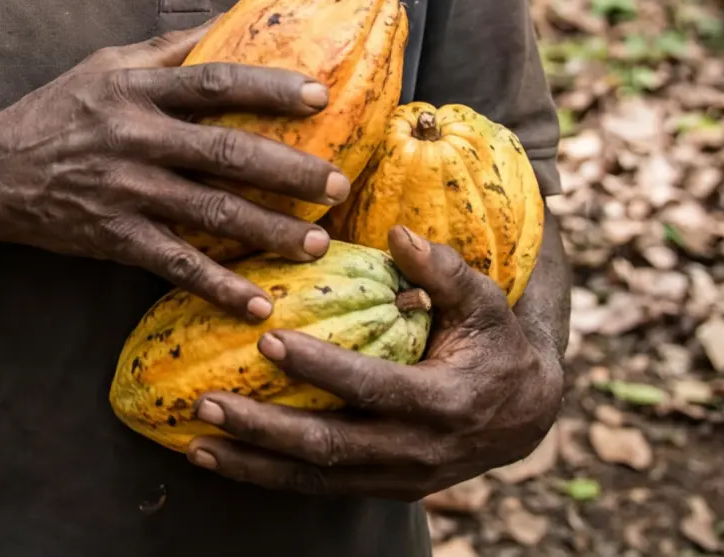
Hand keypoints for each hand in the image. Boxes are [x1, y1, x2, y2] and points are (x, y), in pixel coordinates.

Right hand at [0, 28, 346, 320]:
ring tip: (315, 241)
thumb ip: (169, 48)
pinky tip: (258, 302)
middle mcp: (133, 135)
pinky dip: (218, 285)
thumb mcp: (105, 65)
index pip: (212, 81)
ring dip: (268, 229)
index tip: (319, 94)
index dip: (268, 86)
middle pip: (223, 150)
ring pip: (210, 211)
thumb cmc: (57, 112)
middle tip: (338, 183)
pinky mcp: (115, 236)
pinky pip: (176, 263)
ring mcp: (125, 189)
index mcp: (134, 87)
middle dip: (287, 169)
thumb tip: (233, 16)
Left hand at [185, 226, 563, 497]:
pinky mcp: (381, 488)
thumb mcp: (486, 304)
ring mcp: (398, 478)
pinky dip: (266, 476)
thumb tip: (400, 235)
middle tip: (206, 403)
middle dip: (264, 430)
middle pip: (330, 447)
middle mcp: (418, 451)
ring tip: (196, 443)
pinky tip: (221, 458)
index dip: (321, 369)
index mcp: (444, 402)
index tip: (269, 340)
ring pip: (316, 479)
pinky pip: (318, 487)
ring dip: (252, 464)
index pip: (372, 389)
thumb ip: (446, 271)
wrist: (527, 414)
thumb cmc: (497, 343)